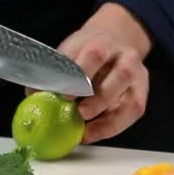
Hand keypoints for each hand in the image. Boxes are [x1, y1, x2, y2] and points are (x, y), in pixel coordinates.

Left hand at [52, 3, 152, 144]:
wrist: (115, 41)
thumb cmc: (86, 51)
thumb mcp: (70, 51)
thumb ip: (55, 70)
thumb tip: (32, 93)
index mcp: (103, 43)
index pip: (95, 54)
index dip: (81, 74)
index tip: (65, 93)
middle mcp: (125, 58)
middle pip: (120, 76)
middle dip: (100, 97)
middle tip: (80, 113)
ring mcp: (137, 77)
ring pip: (131, 99)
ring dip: (109, 118)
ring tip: (86, 129)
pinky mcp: (141, 94)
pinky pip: (132, 114)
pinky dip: (112, 127)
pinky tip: (93, 133)